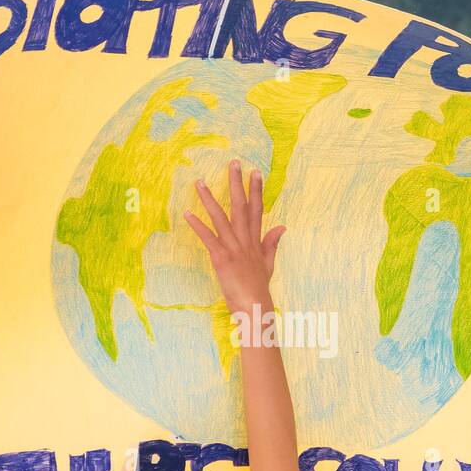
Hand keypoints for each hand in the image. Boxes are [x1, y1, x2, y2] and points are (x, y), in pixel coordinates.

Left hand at [185, 160, 284, 315]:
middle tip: (233, 164)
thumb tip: (281, 227)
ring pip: (221, 218)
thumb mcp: (268, 263)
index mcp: (255, 241)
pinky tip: (188, 213)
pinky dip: (198, 225)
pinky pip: (208, 238)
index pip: (257, 210)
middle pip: (241, 207)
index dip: (256, 190)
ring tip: (199, 182)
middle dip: (237, 184)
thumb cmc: (259, 288)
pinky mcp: (222, 258)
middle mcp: (245, 241)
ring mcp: (234, 248)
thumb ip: (271, 243)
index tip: (255, 172)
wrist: (256, 307)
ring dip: (209, 199)